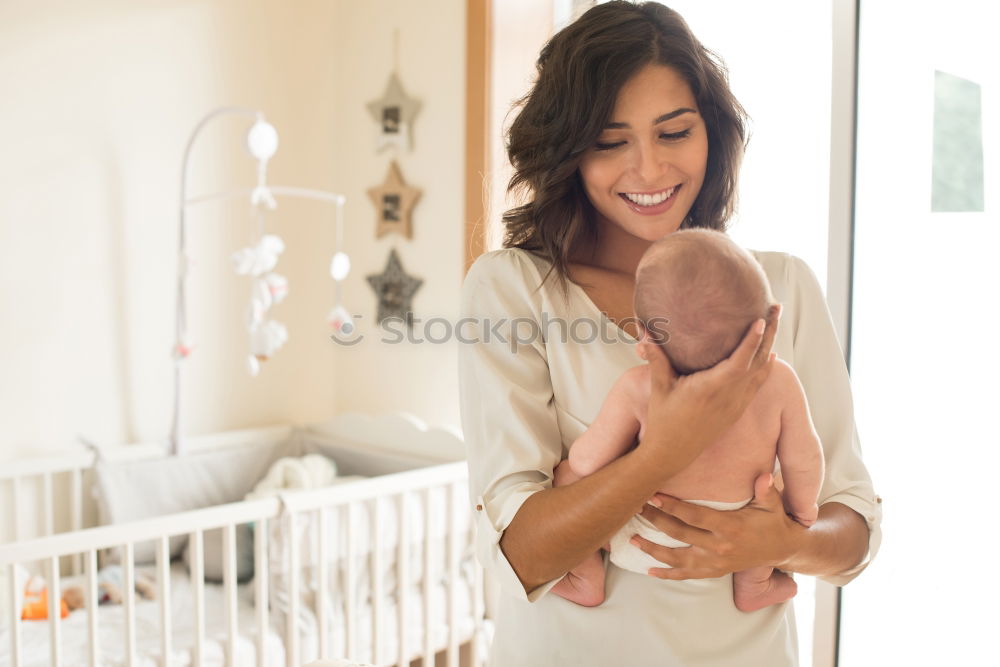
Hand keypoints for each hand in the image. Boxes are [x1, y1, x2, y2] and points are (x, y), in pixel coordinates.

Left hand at [631, 473, 806, 579]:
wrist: (782, 549)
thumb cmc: (773, 520)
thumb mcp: (772, 503)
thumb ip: (765, 489)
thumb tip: (764, 476)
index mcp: (731, 527)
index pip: (695, 516)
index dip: (673, 507)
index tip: (653, 495)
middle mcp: (720, 547)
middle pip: (680, 534)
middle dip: (656, 520)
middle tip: (636, 507)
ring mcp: (715, 563)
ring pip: (678, 558)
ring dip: (653, 549)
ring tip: (633, 539)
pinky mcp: (714, 571)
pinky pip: (686, 575)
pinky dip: (667, 574)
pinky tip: (649, 571)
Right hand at [635, 304, 781, 469]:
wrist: (671, 454)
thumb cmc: (662, 420)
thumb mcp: (658, 387)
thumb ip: (656, 357)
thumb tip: (646, 330)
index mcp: (710, 388)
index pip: (738, 361)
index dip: (752, 340)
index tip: (761, 319)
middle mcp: (728, 397)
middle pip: (759, 361)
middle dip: (770, 333)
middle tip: (777, 307)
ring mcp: (735, 404)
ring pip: (762, 371)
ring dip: (771, 346)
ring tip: (776, 323)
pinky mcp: (736, 410)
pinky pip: (758, 384)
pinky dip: (766, 367)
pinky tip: (770, 355)